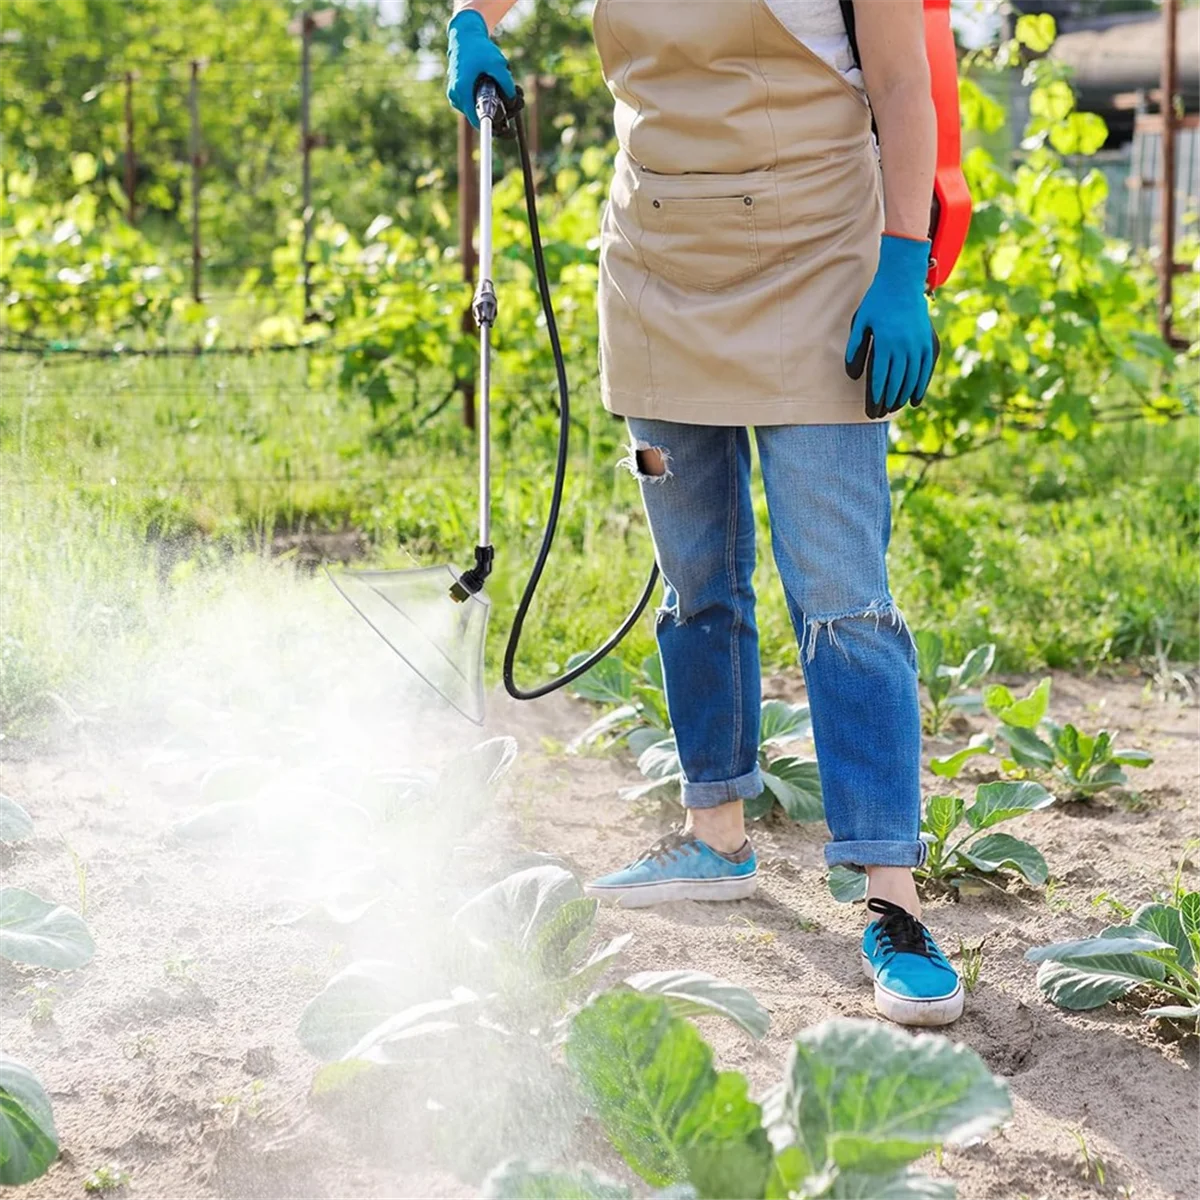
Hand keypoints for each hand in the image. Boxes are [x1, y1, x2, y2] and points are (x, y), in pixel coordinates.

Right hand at [446, 9, 514, 128]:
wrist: (464, 35)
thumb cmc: (479, 48)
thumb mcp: (497, 63)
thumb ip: (507, 83)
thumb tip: (513, 102)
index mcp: (462, 91)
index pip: (478, 121)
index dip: (494, 128)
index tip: (507, 131)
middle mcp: (456, 96)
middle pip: (479, 116)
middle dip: (498, 113)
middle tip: (515, 102)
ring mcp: (455, 95)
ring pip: (477, 109)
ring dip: (493, 105)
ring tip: (508, 91)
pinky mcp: (458, 92)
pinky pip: (474, 102)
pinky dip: (486, 99)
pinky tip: (496, 88)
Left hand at [845, 235, 939, 419]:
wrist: (902, 280)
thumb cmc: (877, 301)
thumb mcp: (860, 322)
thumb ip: (855, 349)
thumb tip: (853, 376)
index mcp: (886, 342)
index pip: (881, 377)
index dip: (876, 395)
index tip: (872, 408)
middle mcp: (905, 345)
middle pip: (897, 381)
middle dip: (888, 400)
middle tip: (880, 414)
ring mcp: (919, 344)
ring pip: (913, 378)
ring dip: (904, 396)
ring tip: (894, 408)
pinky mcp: (929, 341)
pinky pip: (926, 369)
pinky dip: (921, 385)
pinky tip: (915, 399)